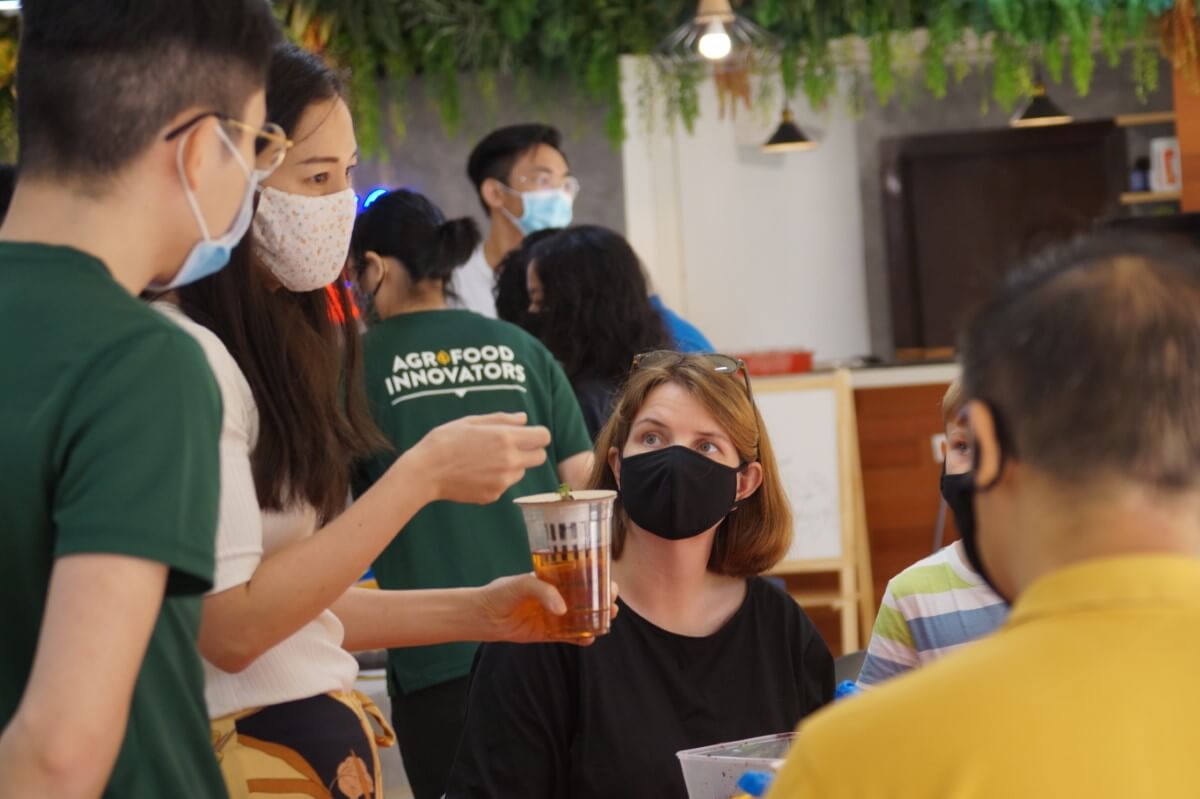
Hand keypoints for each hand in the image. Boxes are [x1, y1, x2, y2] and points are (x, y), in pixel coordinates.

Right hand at [412, 413, 550, 504]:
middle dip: (530, 450)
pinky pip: (505, 484)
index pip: (543, 436)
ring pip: (522, 471)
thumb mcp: (470, 422)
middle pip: (540, 457)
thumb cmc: (444, 441)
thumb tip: (524, 419)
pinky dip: (496, 479)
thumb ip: (501, 419)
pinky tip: (475, 473)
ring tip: (485, 460)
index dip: (537, 434)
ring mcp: (502, 481)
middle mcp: (509, 461)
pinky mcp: (494, 495)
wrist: (424, 473)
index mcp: (505, 438)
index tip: (527, 434)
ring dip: (512, 465)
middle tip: (510, 447)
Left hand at [477, 573, 619, 645]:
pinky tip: (589, 638)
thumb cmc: (501, 593)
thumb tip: (563, 610)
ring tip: (608, 618)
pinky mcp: (549, 633)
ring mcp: (554, 616)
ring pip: (582, 617)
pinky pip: (569, 636)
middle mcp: (557, 597)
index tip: (609, 580)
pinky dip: (581, 638)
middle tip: (612, 601)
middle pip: (587, 598)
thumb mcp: (522, 583)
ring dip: (597, 618)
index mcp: (554, 579)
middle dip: (603, 600)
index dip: (597, 578)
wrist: (483, 615)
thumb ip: (543, 591)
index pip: (581, 576)